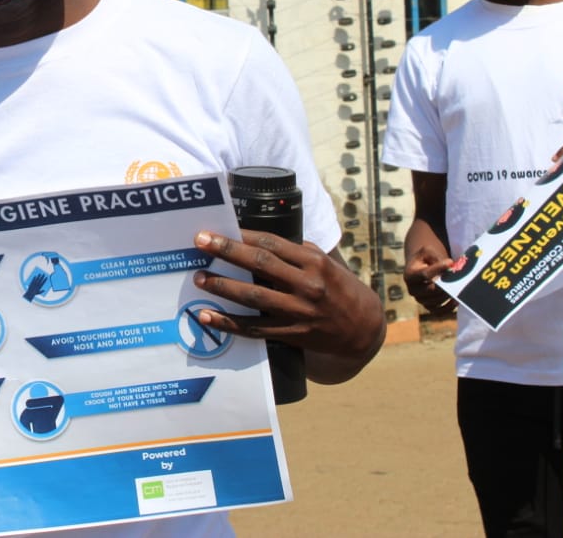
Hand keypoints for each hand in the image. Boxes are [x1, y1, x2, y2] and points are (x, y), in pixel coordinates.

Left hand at [191, 229, 383, 362]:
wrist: (363, 330)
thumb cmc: (339, 289)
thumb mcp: (325, 264)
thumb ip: (295, 252)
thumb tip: (255, 239)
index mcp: (315, 262)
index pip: (272, 244)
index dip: (242, 235)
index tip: (218, 228)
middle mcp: (307, 285)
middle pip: (260, 264)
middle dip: (227, 251)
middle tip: (200, 242)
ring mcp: (299, 311)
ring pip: (254, 296)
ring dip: (223, 285)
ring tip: (199, 277)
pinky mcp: (292, 334)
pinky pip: (254, 328)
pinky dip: (228, 322)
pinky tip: (206, 315)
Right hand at [403, 244, 457, 313]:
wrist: (422, 268)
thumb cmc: (426, 258)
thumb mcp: (427, 252)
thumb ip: (436, 257)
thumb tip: (450, 266)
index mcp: (409, 275)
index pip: (425, 274)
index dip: (438, 269)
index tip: (450, 262)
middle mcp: (412, 289)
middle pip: (431, 290)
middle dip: (446, 285)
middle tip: (458, 279)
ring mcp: (420, 299)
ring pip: (436, 301)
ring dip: (449, 295)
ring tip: (459, 288)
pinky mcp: (428, 306)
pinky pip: (438, 311)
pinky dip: (448, 307)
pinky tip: (456, 300)